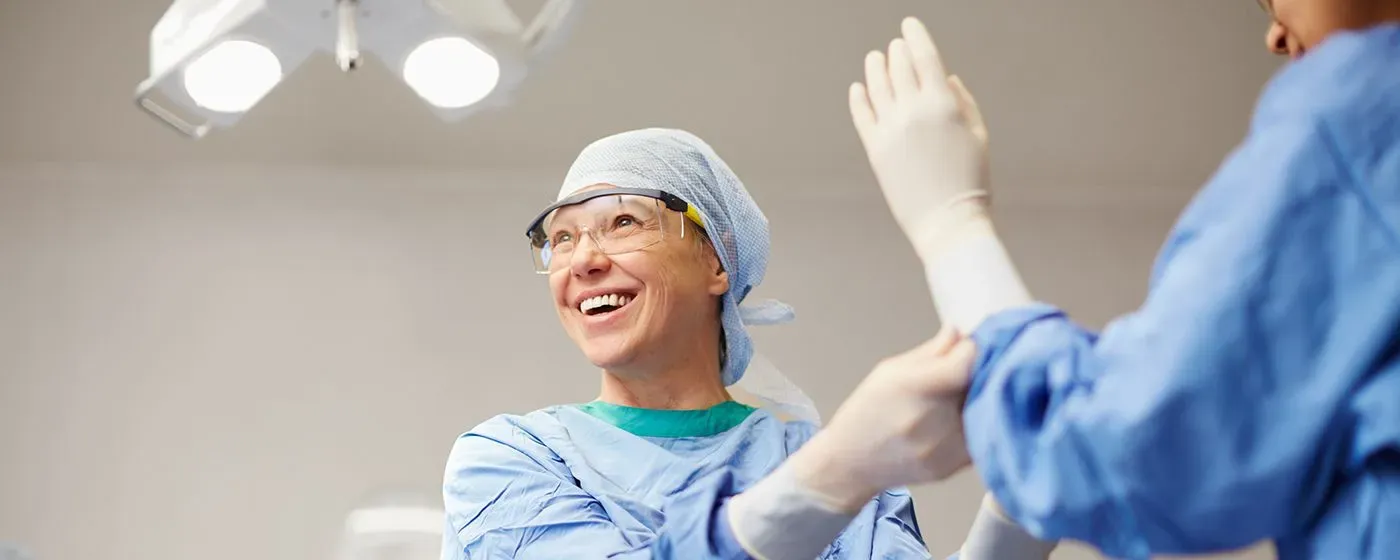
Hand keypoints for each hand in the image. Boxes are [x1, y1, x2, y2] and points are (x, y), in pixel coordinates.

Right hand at [791, 327, 977, 510]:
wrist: (851, 462)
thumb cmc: (868, 410)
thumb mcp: (890, 371)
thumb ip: (932, 352)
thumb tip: (961, 333)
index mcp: (911, 387)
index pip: (964, 364)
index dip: (972, 351)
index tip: (968, 348)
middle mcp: (929, 419)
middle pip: (978, 387)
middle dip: (978, 373)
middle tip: (969, 368)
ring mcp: (942, 447)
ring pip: (983, 412)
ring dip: (979, 398)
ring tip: (961, 394)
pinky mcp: (952, 467)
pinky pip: (978, 436)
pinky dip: (975, 423)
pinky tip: (957, 418)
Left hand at [850, 17, 992, 260]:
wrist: (948, 221)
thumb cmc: (971, 178)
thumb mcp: (978, 134)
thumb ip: (962, 100)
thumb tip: (944, 76)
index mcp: (943, 104)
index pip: (924, 56)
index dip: (915, 35)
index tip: (908, 24)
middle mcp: (913, 111)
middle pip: (898, 66)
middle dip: (897, 52)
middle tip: (895, 46)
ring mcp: (891, 129)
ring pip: (876, 86)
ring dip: (875, 68)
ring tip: (875, 58)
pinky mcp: (875, 149)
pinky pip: (862, 114)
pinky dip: (859, 97)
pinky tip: (858, 88)